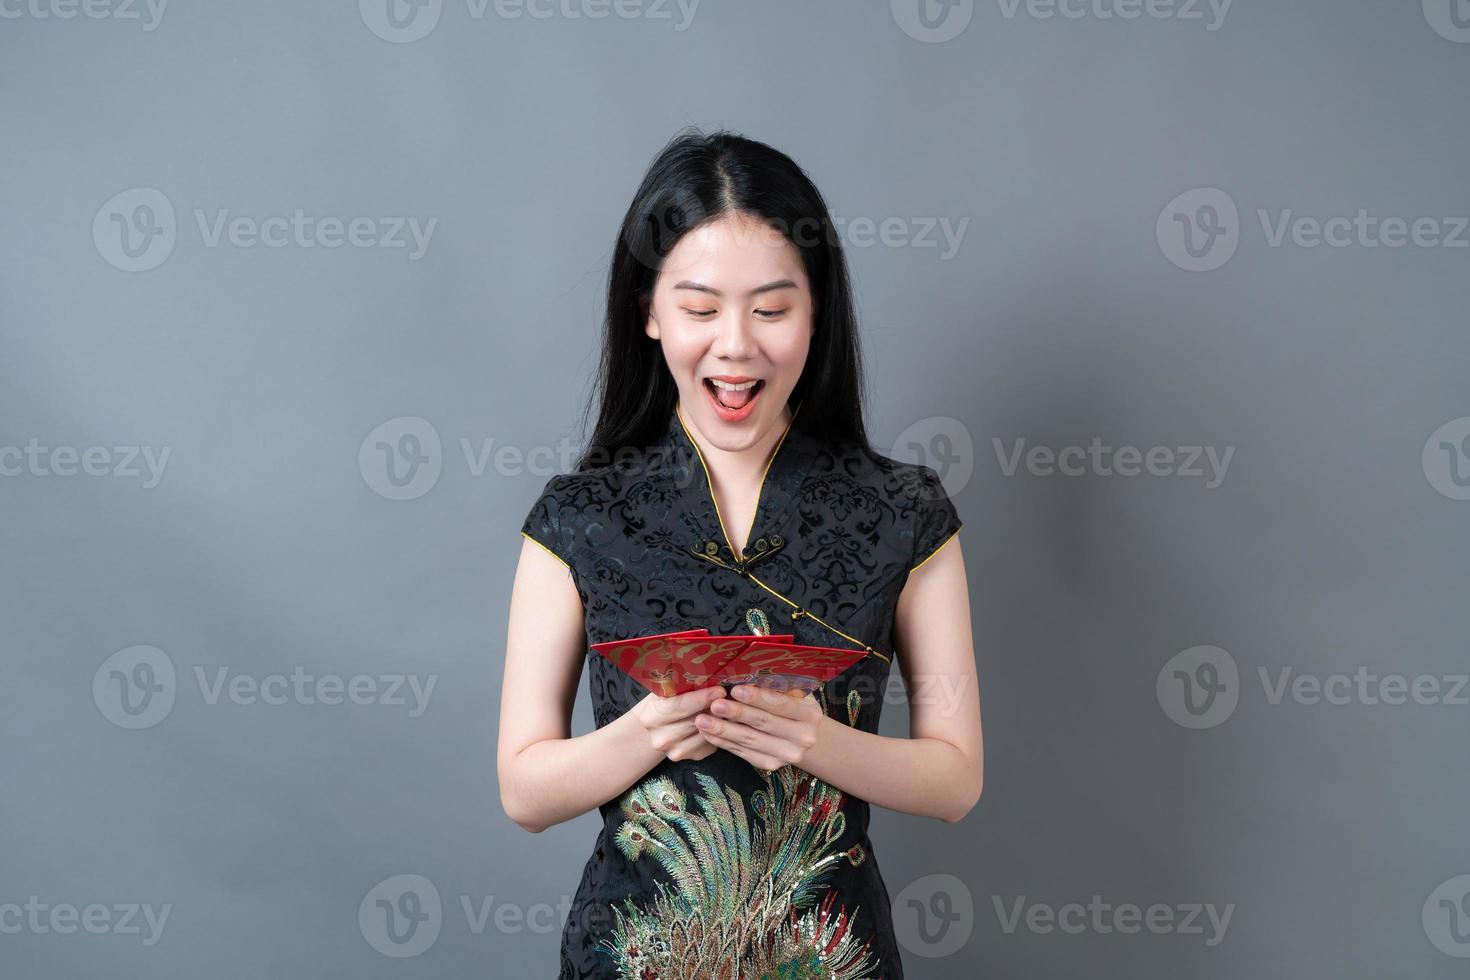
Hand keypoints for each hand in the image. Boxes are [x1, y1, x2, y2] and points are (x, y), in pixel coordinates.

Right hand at [631, 687, 727, 761]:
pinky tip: (725, 719)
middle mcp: (660, 739)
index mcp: (650, 716)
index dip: (701, 698)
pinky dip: (720, 730)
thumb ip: (682, 682)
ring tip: (730, 706)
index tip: (719, 690)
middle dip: (715, 708)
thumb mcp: (668, 687)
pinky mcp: (692, 758)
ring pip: (706, 733)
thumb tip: (709, 674)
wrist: (659, 724)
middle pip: (694, 721)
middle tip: (731, 696)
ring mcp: (675, 752)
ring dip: (720, 719)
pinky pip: (712, 743)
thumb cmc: (666, 699)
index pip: (679, 706)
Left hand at [694, 683, 824, 770]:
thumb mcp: (793, 691)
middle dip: (736, 713)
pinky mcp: (770, 764)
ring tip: (702, 720)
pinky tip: (708, 734)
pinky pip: (743, 753)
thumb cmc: (792, 704)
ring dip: (723, 730)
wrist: (802, 735)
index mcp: (810, 714)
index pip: (781, 704)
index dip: (757, 697)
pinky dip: (724, 743)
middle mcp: (803, 738)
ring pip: (750, 740)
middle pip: (763, 723)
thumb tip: (744, 671)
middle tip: (714, 705)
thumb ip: (775, 683)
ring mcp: (786, 755)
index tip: (735, 689)